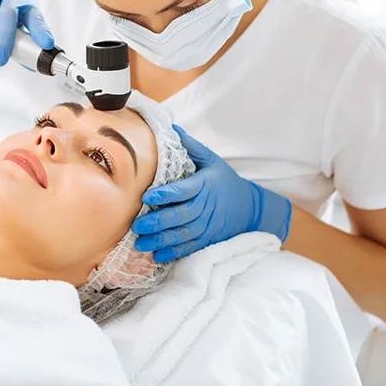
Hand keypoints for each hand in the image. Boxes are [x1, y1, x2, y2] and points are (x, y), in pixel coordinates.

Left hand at [132, 125, 292, 262]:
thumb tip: (171, 128)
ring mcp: (206, 226)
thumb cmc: (224, 180)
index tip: (147, 197)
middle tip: (137, 225)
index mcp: (204, 185)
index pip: (183, 190)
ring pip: (182, 235)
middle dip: (158, 222)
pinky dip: (174, 254)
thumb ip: (191, 146)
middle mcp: (205, 207)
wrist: (249, 208)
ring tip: (141, 244)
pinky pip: (190, 248)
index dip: (165, 194)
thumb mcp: (211, 160)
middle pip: (180, 216)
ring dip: (161, 241)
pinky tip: (157, 257)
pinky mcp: (207, 240)